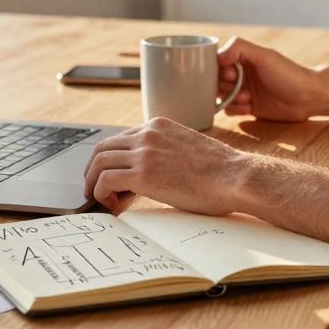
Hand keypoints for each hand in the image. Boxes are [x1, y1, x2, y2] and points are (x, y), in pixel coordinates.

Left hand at [83, 117, 253, 214]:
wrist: (235, 177)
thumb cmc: (221, 170)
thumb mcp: (188, 147)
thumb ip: (167, 151)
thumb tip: (155, 169)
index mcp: (159, 125)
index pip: (121, 138)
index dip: (110, 157)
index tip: (109, 173)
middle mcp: (148, 133)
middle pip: (103, 146)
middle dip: (93, 167)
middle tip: (93, 185)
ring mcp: (144, 152)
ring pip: (99, 161)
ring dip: (92, 181)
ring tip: (97, 197)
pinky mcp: (142, 174)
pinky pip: (106, 180)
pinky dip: (100, 192)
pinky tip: (110, 204)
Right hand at [218, 37, 320, 121]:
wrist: (308, 98)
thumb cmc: (288, 74)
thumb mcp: (265, 56)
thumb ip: (239, 48)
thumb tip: (218, 57)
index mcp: (244, 58)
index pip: (218, 61)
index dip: (220, 69)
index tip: (232, 74)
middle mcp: (242, 73)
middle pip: (217, 80)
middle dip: (226, 86)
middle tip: (241, 88)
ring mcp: (244, 90)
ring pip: (221, 95)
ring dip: (230, 99)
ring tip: (248, 98)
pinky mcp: (249, 107)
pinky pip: (230, 109)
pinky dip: (235, 110)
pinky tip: (249, 108)